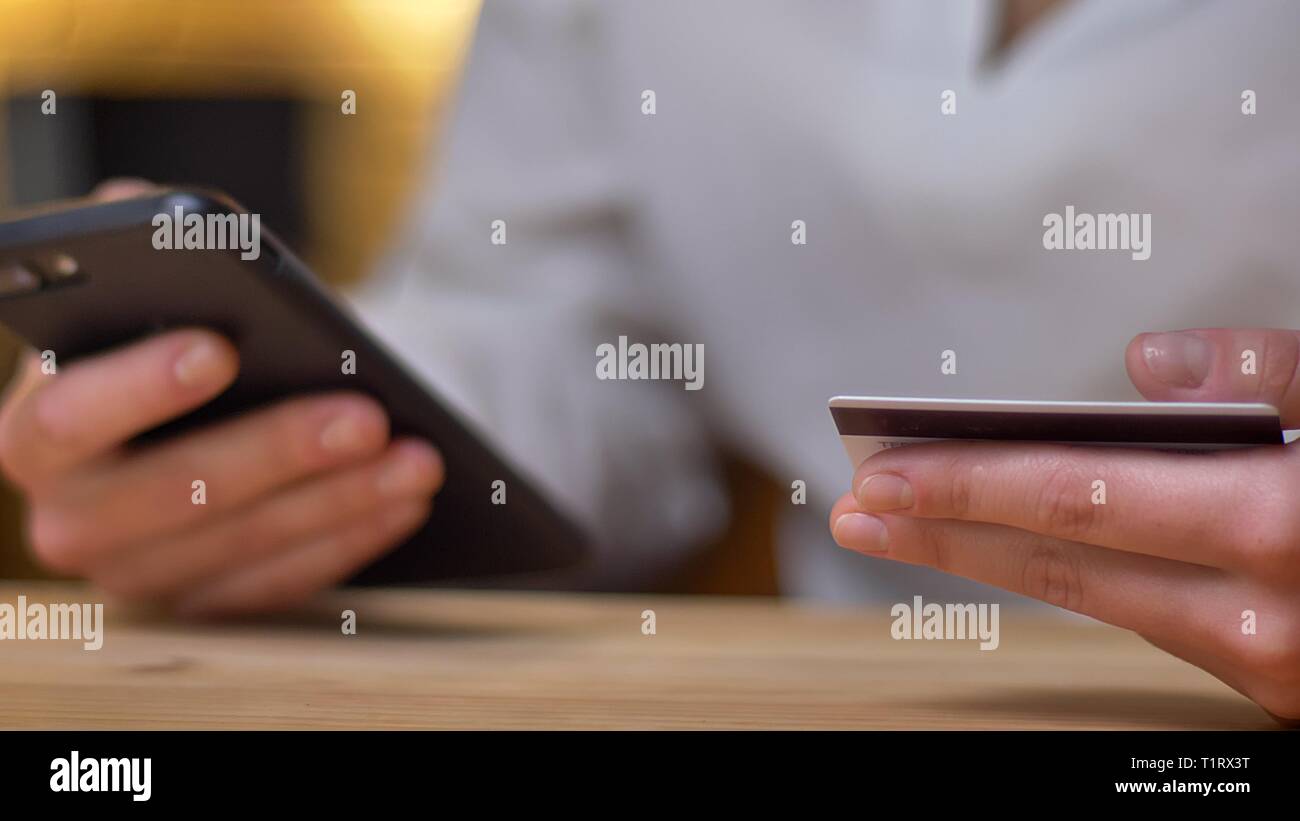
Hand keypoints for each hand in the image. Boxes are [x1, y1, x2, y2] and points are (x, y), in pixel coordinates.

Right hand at [0, 181, 443, 615]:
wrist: (216, 425)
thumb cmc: (189, 351)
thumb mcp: (163, 299)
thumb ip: (141, 253)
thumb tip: (137, 205)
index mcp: (39, 431)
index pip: (65, 416)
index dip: (138, 387)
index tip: (222, 348)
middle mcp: (71, 517)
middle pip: (173, 494)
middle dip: (278, 451)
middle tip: (366, 417)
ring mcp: (139, 574)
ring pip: (243, 544)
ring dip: (340, 502)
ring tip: (418, 459)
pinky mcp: (205, 607)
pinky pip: (282, 586)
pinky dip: (351, 541)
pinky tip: (407, 501)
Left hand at [830, 327, 1299, 721]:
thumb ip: (1271, 376)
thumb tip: (1151, 364)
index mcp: (1276, 525)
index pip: (1077, 498)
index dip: (968, 484)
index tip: (884, 471)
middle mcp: (1257, 617)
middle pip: (1058, 568)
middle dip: (944, 536)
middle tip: (858, 511)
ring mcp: (1262, 664)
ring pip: (1092, 604)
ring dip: (992, 563)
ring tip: (910, 529)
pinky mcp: (1268, 685)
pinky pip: (1147, 622)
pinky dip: (1072, 583)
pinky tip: (1019, 549)